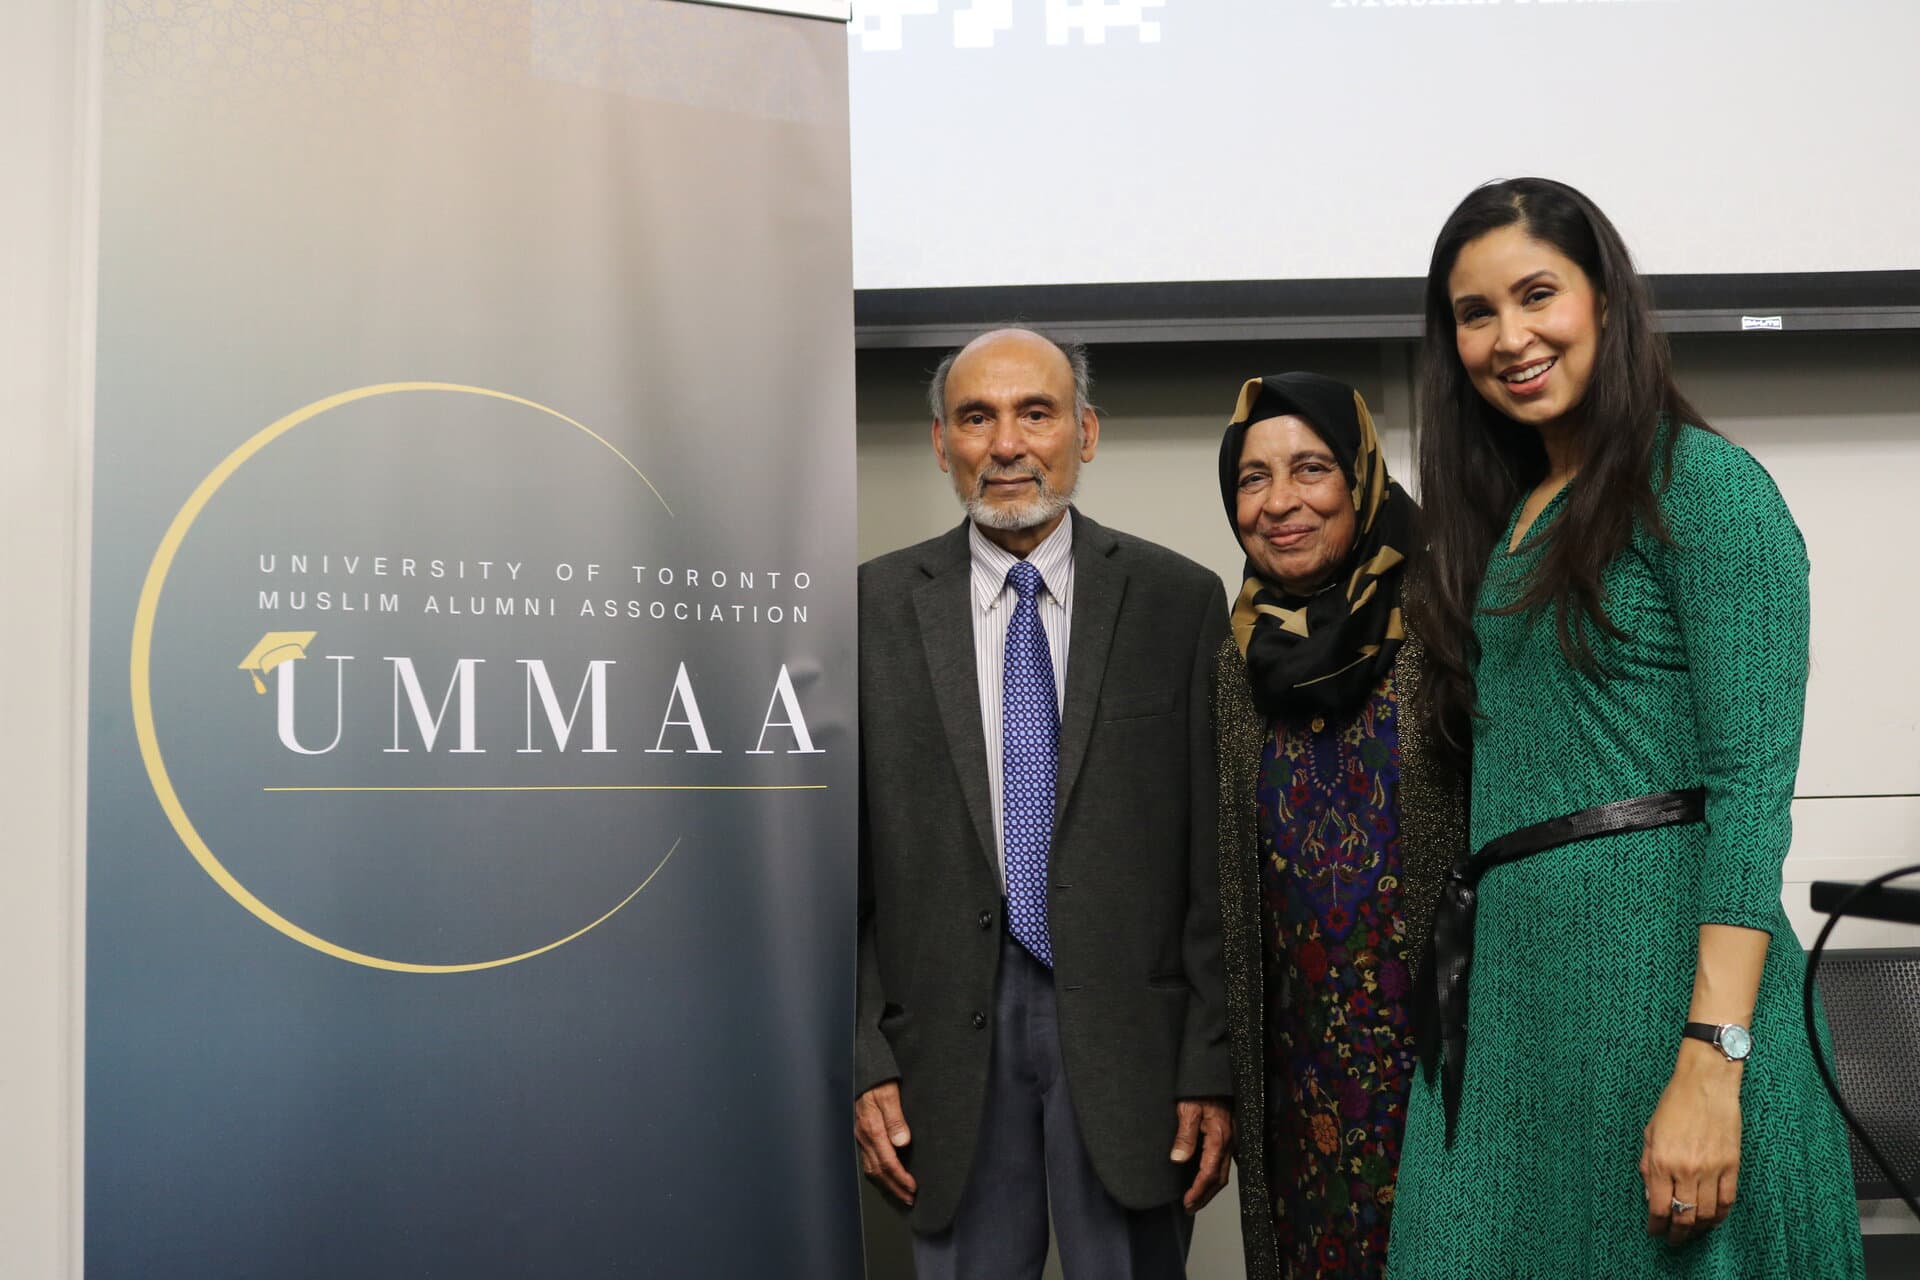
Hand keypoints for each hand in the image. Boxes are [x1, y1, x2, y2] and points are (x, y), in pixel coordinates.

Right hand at [855, 1081, 916, 1205]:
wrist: (864, 1072)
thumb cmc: (879, 1081)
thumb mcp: (890, 1094)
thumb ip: (896, 1118)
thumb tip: (902, 1143)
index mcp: (872, 1129)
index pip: (887, 1162)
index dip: (900, 1178)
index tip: (913, 1188)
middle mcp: (864, 1137)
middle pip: (878, 1171)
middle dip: (894, 1188)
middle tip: (909, 1200)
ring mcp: (861, 1137)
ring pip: (871, 1169)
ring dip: (886, 1185)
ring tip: (900, 1194)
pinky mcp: (862, 1135)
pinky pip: (868, 1161)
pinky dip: (878, 1174)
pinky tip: (886, 1178)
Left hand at [1172, 1098, 1233, 1213]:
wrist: (1214, 1076)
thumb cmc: (1201, 1090)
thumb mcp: (1188, 1109)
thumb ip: (1185, 1135)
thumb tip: (1178, 1159)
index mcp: (1219, 1138)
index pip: (1209, 1173)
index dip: (1198, 1190)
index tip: (1187, 1202)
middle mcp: (1229, 1143)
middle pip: (1219, 1179)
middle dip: (1205, 1196)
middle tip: (1190, 1207)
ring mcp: (1231, 1141)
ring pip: (1223, 1173)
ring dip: (1210, 1189)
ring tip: (1195, 1200)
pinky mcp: (1228, 1137)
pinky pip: (1223, 1163)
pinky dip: (1214, 1177)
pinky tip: (1204, 1180)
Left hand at [1640, 1041, 1740, 1246]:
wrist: (1707, 1083)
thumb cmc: (1674, 1104)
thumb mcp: (1650, 1133)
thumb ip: (1649, 1166)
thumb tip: (1651, 1196)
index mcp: (1663, 1161)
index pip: (1660, 1207)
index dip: (1656, 1226)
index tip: (1654, 1232)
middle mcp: (1687, 1169)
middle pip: (1685, 1216)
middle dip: (1678, 1234)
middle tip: (1673, 1241)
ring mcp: (1712, 1169)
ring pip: (1707, 1214)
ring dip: (1699, 1229)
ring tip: (1692, 1233)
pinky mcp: (1732, 1165)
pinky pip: (1728, 1200)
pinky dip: (1720, 1215)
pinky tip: (1713, 1220)